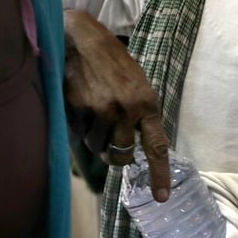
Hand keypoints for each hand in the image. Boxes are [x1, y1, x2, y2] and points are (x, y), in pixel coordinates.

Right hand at [63, 9, 170, 200]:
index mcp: (146, 104)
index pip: (156, 146)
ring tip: (96, 113)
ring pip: (97, 147)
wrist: (81, 40)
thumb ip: (140, 114)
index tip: (160, 197)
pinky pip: (79, 134)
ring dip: (96, 139)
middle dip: (117, 157)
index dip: (159, 174)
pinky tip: (82, 105)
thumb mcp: (138, 85)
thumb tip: (136, 145)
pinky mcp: (77, 109)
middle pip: (121, 155)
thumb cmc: (114, 63)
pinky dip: (80, 126)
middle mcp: (125, 111)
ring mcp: (99, 111)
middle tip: (113, 146)